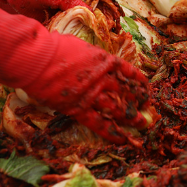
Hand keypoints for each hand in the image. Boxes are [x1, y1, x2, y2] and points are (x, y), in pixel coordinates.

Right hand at [0, 2, 151, 143]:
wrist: (37, 59)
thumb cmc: (55, 48)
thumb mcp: (81, 46)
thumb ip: (93, 56)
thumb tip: (94, 60)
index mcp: (106, 61)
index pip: (130, 73)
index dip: (140, 83)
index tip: (146, 89)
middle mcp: (104, 79)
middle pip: (128, 93)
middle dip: (139, 102)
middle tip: (148, 109)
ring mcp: (93, 95)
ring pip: (119, 110)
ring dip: (132, 119)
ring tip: (142, 125)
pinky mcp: (80, 110)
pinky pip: (101, 124)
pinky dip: (113, 133)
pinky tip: (123, 139)